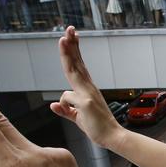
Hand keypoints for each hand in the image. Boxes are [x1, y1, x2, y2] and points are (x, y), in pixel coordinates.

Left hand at [53, 27, 124, 148]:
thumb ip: (65, 111)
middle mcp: (88, 87)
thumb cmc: (97, 127)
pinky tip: (71, 112)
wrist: (112, 137)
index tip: (71, 37)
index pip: (78, 66)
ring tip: (62, 39)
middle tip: (69, 29)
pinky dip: (64, 106)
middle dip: (71, 45)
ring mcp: (87, 93)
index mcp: (86, 89)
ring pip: (72, 70)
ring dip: (67, 54)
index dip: (74, 51)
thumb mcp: (76, 118)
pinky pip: (66, 98)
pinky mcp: (85, 102)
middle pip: (76, 63)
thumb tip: (52, 106)